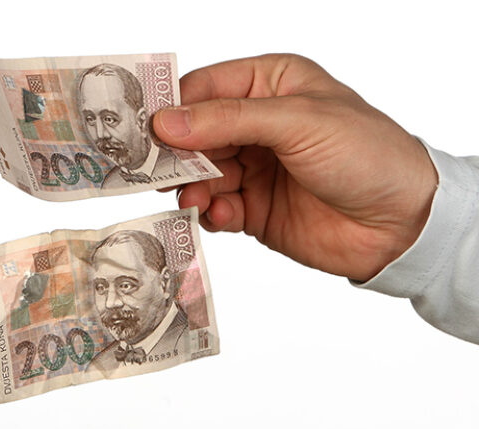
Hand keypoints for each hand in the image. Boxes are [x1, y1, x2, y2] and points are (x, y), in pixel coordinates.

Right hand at [153, 54, 437, 281]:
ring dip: (191, 186)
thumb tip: (166, 122)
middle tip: (153, 171)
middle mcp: (257, 124)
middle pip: (194, 134)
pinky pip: (215, 207)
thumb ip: (229, 120)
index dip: (174, 107)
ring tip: (193, 198)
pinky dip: (211, 212)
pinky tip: (221, 215)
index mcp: (270, 85)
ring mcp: (254, 167)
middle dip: (175, 154)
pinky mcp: (253, 208)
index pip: (205, 88)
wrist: (402, 224)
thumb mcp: (298, 122)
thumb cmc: (367, 154)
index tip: (145, 130)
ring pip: (199, 173)